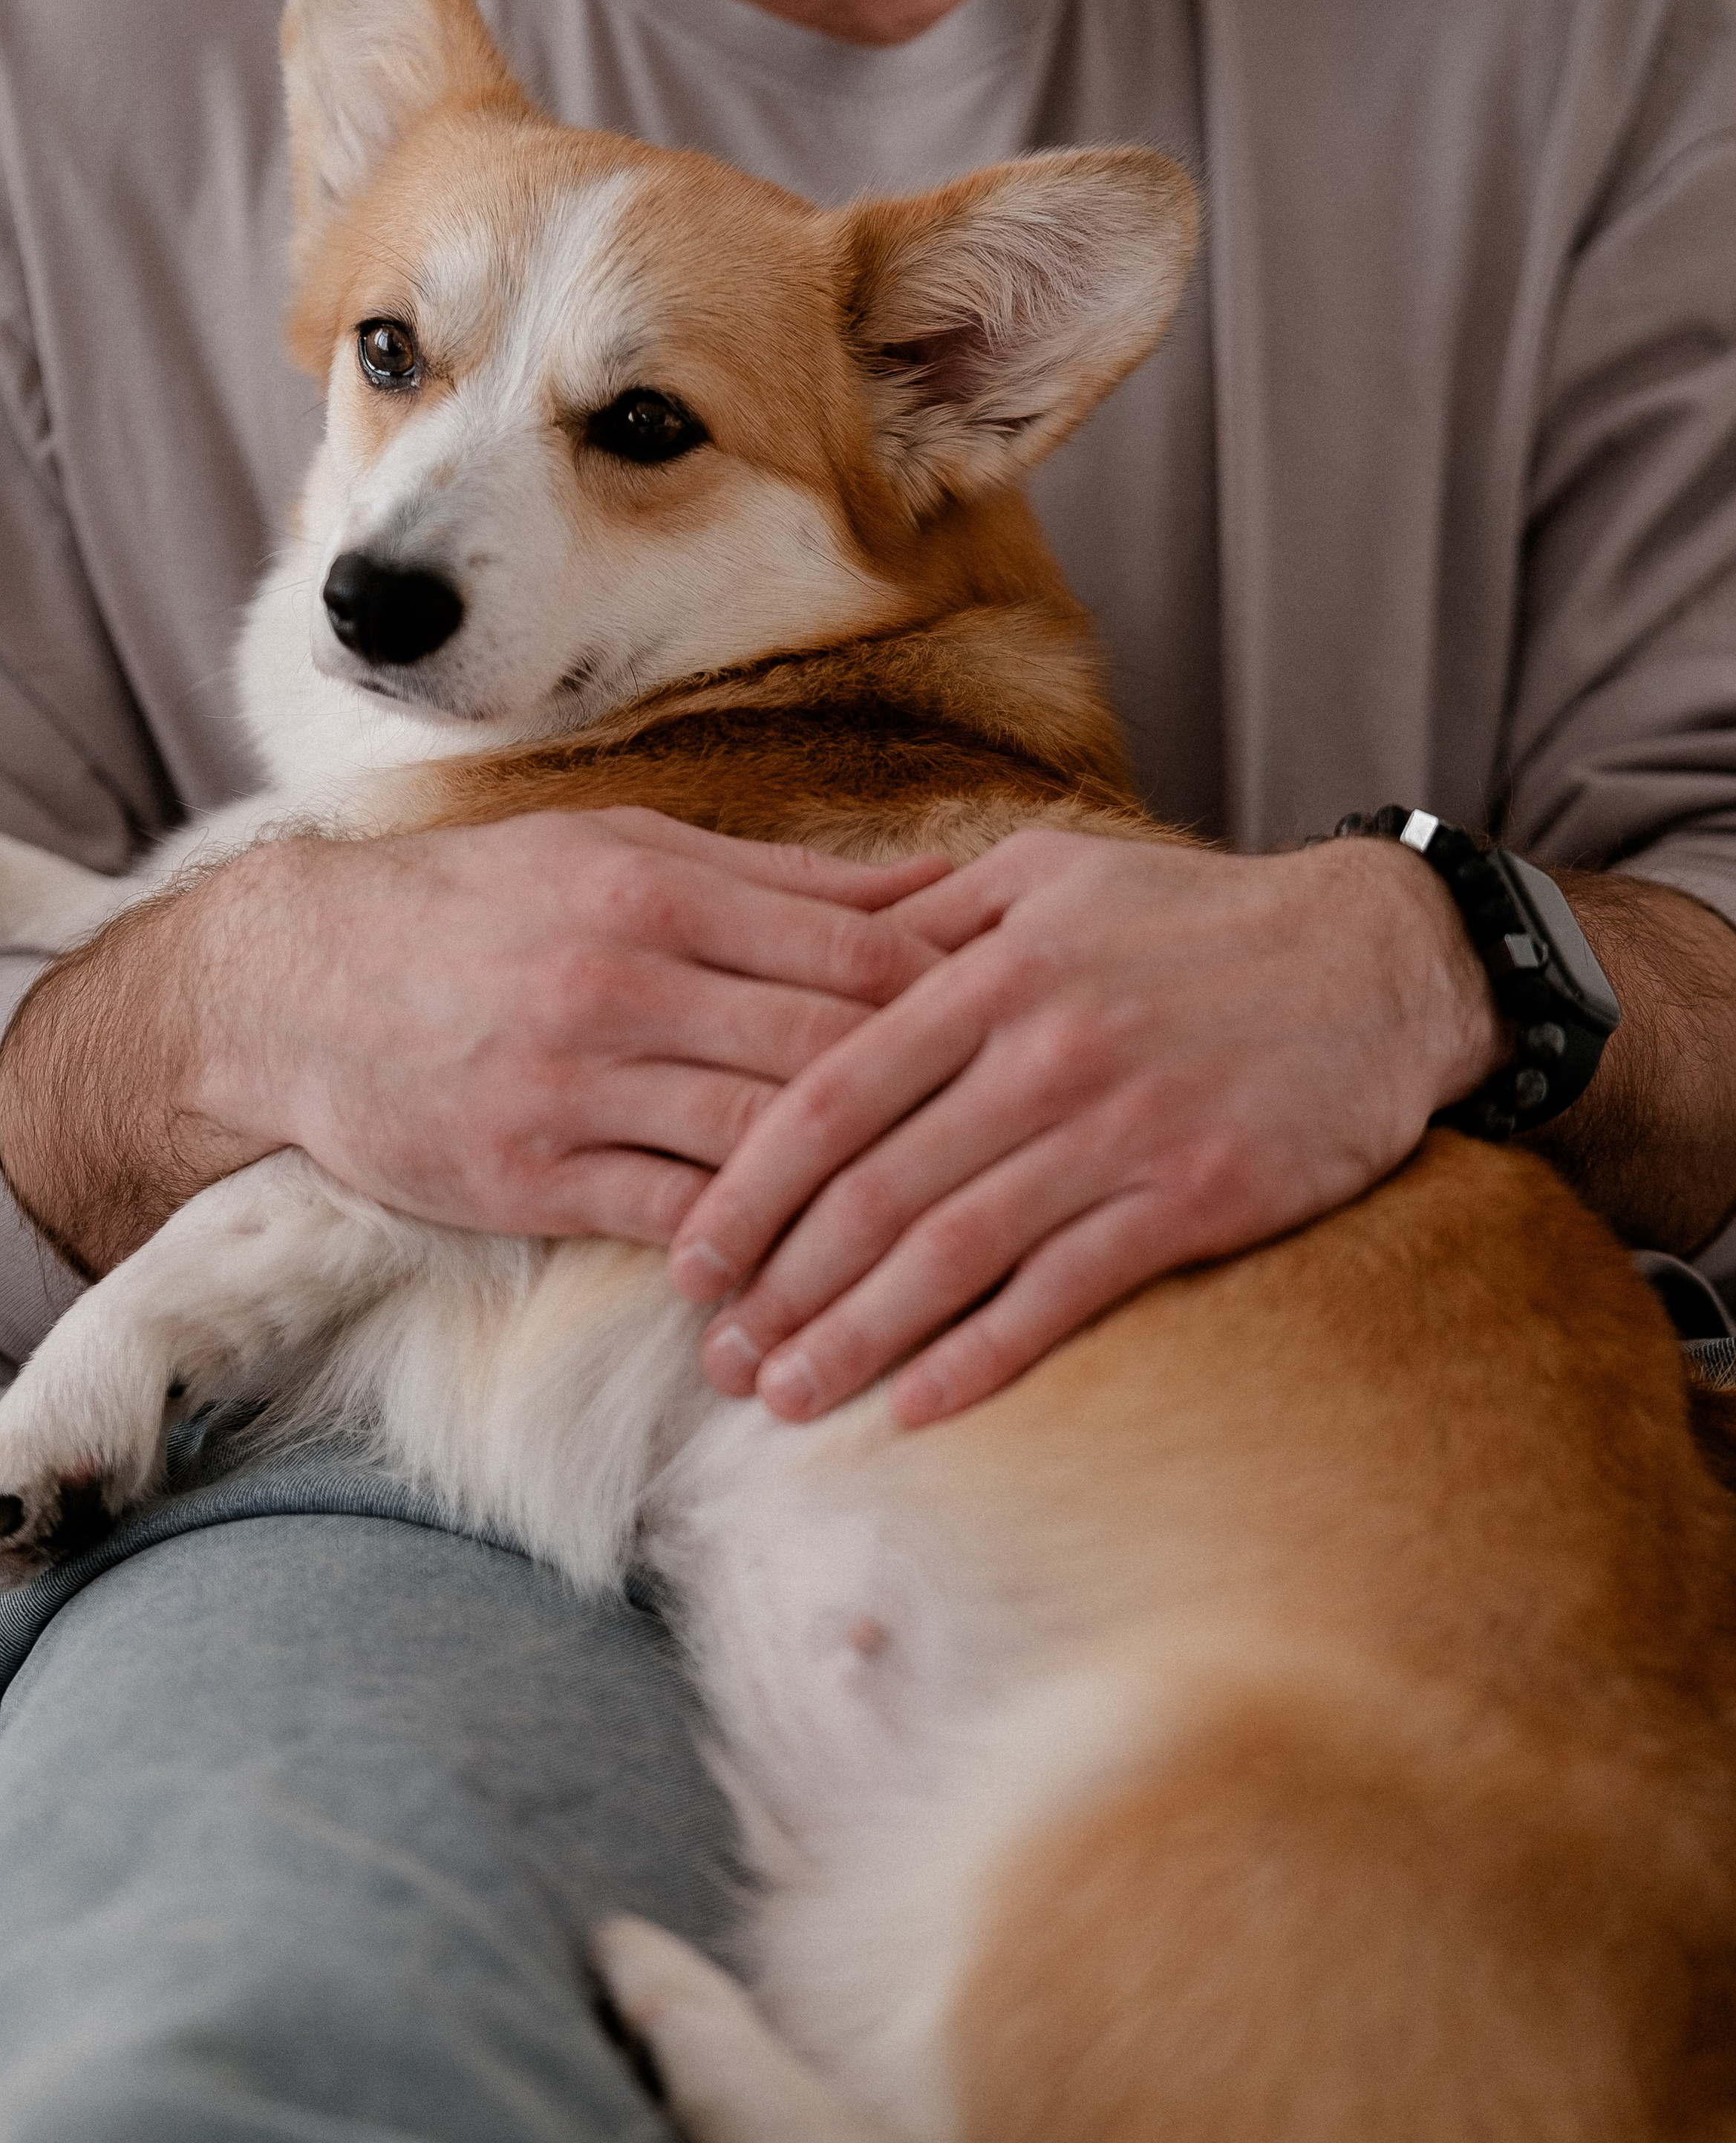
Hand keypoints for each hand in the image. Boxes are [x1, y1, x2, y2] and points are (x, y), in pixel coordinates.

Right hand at [0, 808, 949, 1273]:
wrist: (296, 986)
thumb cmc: (483, 906)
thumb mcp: (624, 855)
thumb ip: (783, 882)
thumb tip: (940, 881)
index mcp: (659, 894)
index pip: (849, 955)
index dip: (957, 1005)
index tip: (1033, 1041)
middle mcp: (621, 984)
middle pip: (824, 1054)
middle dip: (936, 1105)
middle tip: (1031, 1149)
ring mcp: (573, 1085)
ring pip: (759, 1149)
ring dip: (859, 1202)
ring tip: (955, 1237)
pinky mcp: (528, 1175)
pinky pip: (673, 1222)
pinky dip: (754, 1257)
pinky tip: (822, 1287)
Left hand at [668, 830, 1506, 1424]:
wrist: (1380, 963)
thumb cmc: (1197, 920)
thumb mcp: (1051, 877)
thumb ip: (922, 918)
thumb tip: (800, 946)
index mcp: (993, 972)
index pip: (829, 1094)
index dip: (745, 1188)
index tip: (687, 1259)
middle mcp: (1046, 1053)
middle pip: (874, 1192)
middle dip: (780, 1288)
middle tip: (717, 1356)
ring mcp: (1121, 1131)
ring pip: (953, 1255)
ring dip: (855, 1339)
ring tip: (784, 1396)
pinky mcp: (1193, 1199)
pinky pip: (1061, 1296)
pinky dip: (979, 1357)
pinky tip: (913, 1406)